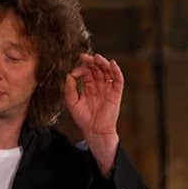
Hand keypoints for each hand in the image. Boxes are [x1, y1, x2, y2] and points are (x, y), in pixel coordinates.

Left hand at [64, 52, 121, 173]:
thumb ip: (69, 88)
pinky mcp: (116, 93)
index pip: (86, 72)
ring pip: (107, 71)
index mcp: (88, 87)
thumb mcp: (72, 102)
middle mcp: (99, 86)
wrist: (95, 131)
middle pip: (97, 69)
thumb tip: (69, 74)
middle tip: (85, 56)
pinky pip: (118, 80)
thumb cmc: (84, 119)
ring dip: (103, 63)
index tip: (76, 69)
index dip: (81, 68)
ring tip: (97, 58)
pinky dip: (116, 71)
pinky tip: (112, 64)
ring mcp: (108, 89)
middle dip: (92, 61)